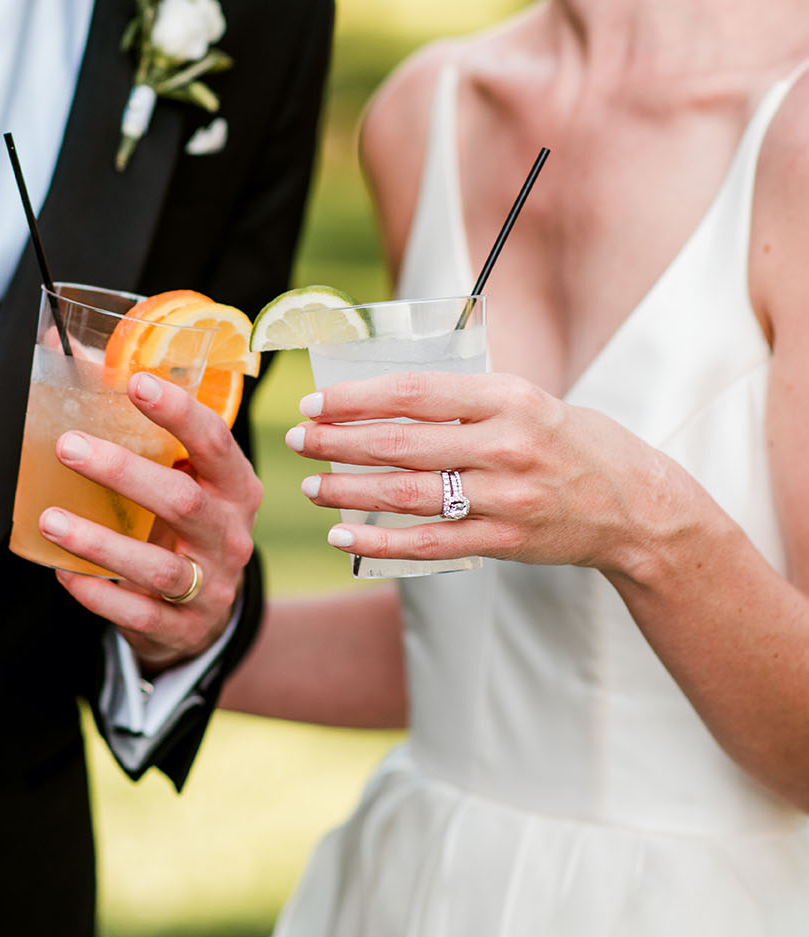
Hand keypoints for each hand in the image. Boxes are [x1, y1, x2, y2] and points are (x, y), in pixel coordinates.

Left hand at [39, 371, 261, 670]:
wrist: (207, 614)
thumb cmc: (183, 526)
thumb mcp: (185, 480)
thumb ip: (140, 431)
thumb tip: (64, 348)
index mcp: (235, 487)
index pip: (215, 441)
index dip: (179, 411)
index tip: (135, 382)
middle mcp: (230, 535)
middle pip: (183, 501)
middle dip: (123, 472)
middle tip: (68, 446)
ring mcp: (211, 585)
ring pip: (157, 566)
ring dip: (99, 542)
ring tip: (50, 520)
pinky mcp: (184, 628)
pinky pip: (138, 613)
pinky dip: (98, 593)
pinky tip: (62, 572)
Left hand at [290, 371, 704, 578]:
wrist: (637, 506)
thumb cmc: (572, 443)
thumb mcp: (527, 400)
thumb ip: (465, 399)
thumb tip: (384, 395)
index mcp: (509, 398)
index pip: (415, 393)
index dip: (357, 398)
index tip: (316, 401)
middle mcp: (506, 445)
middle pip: (402, 444)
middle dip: (339, 441)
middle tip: (298, 439)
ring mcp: (506, 498)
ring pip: (408, 494)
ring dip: (349, 491)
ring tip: (312, 486)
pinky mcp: (505, 542)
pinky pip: (430, 543)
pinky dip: (381, 541)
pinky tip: (344, 536)